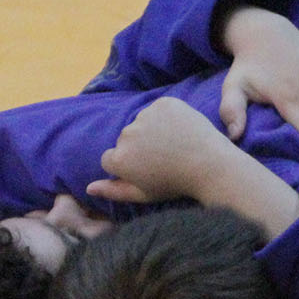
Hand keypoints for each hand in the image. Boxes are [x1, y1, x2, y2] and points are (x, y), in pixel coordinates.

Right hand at [87, 97, 235, 204]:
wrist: (210, 165)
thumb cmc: (175, 184)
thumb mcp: (143, 194)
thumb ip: (113, 191)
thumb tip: (88, 188)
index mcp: (119, 159)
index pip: (111, 158)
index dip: (129, 165)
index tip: (148, 170)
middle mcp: (126, 135)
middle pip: (125, 139)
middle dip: (139, 147)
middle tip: (164, 158)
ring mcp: (145, 116)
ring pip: (141, 123)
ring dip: (152, 130)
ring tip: (174, 145)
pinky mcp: (164, 103)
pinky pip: (158, 109)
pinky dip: (167, 118)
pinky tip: (180, 131)